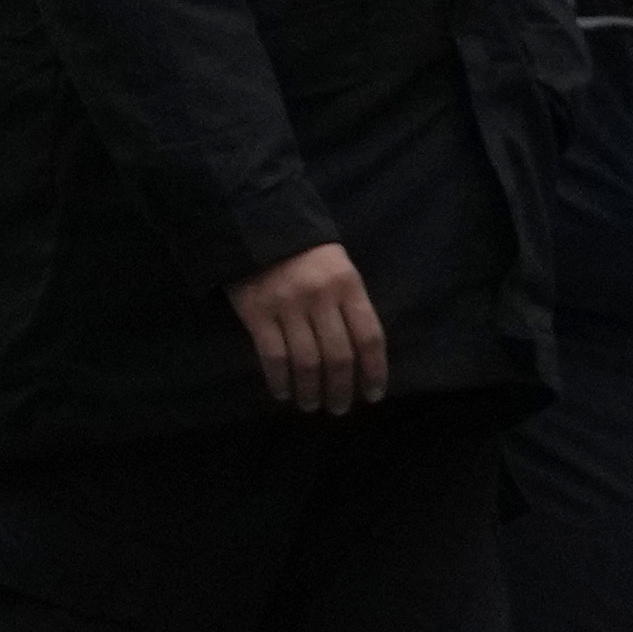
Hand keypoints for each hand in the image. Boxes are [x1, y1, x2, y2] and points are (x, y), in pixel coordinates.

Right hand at [229, 242, 388, 415]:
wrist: (257, 223)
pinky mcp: (257, 312)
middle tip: (339, 408)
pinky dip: (280, 380)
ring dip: (311, 391)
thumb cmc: (306, 250)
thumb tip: (361, 355)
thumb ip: (350, 304)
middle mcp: (321, 296)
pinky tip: (283, 392)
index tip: (374, 394)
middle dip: (342, 389)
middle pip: (339, 356)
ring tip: (311, 405)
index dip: (375, 371)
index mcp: (348, 284)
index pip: (369, 336)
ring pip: (306, 362)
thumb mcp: (339, 267)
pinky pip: (273, 356)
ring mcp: (287, 305)